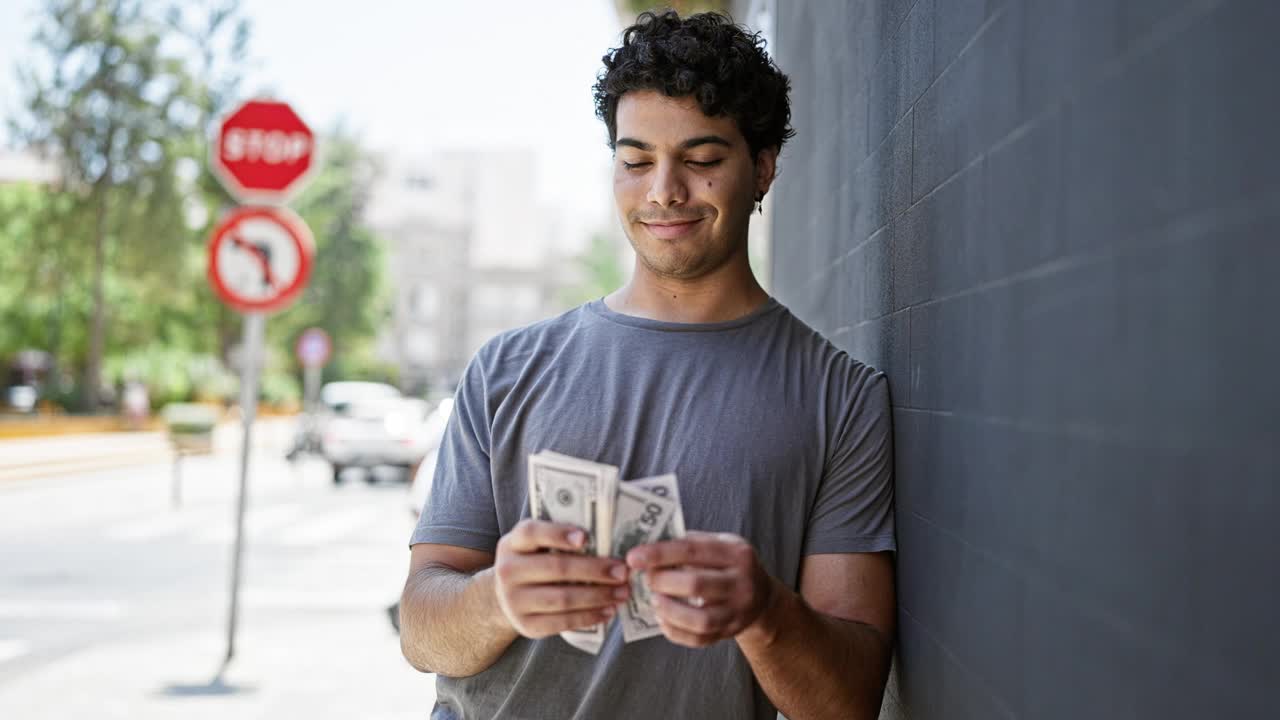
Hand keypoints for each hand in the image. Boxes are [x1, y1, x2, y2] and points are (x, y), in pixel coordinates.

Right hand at [493, 519, 629, 638]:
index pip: (532, 533)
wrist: (506, 598)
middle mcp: (507, 571)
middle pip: (556, 568)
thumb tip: (606, 538)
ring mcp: (513, 601)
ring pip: (562, 598)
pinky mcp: (526, 626)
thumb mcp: (535, 546)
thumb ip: (559, 538)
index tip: (586, 537)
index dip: (558, 534)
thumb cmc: (534, 563)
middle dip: (594, 570)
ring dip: (598, 596)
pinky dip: (589, 616)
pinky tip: (608, 610)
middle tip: (622, 571)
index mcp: (512, 543)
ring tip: (622, 592)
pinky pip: (562, 622)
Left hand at [625, 531, 777, 647]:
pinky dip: (675, 631)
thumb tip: (650, 546)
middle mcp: (742, 583)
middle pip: (696, 585)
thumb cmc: (731, 565)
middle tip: (646, 579)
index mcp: (737, 554)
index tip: (634, 557)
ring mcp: (738, 612)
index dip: (660, 554)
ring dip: (669, 610)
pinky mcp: (729, 632)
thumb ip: (691, 543)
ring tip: (654, 600)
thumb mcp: (721, 544)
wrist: (763, 598)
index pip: (693, 550)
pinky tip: (662, 618)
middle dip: (663, 582)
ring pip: (700, 619)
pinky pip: (699, 639)